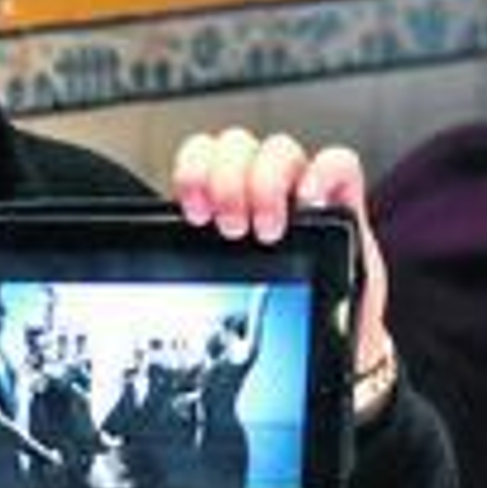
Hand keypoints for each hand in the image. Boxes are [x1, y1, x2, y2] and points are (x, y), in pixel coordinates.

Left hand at [169, 127, 391, 379]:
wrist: (322, 342)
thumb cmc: (268, 315)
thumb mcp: (219, 284)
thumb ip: (191, 262)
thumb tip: (143, 264)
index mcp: (224, 203)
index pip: (203, 154)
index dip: (193, 169)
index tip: (194, 210)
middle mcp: (261, 191)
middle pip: (237, 145)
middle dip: (226, 180)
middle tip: (231, 227)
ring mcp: (302, 194)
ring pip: (279, 149)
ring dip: (265, 181)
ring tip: (266, 229)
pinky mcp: (344, 206)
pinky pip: (339, 163)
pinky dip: (322, 173)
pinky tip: (309, 203)